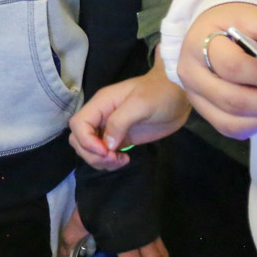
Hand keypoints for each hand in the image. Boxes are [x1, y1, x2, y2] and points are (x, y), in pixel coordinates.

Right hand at [70, 58, 189, 169]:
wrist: (178, 94)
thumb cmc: (160, 94)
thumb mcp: (140, 104)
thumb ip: (120, 122)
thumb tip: (107, 145)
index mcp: (101, 104)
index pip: (78, 124)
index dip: (86, 141)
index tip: (106, 151)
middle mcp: (101, 116)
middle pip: (79, 139)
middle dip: (91, 153)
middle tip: (114, 158)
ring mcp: (110, 128)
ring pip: (89, 148)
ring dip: (99, 160)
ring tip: (120, 160)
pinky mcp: (121, 138)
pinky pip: (104, 153)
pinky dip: (109, 161)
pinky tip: (125, 160)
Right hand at [176, 4, 256, 139]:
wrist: (213, 28)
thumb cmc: (237, 22)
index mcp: (199, 43)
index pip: (233, 67)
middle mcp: (190, 74)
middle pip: (232, 99)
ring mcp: (194, 96)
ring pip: (230, 120)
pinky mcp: (203, 111)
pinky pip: (229, 128)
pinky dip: (255, 126)